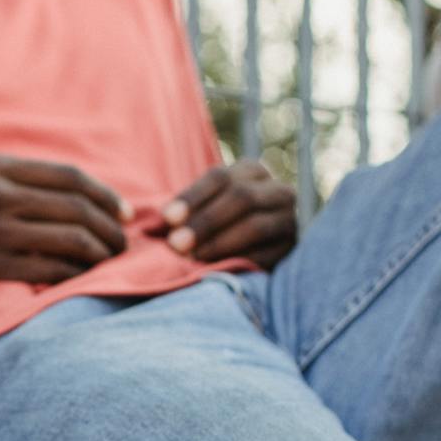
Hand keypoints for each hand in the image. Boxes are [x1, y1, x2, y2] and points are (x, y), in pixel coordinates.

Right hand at [0, 154, 132, 307]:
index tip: (123, 212)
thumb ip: (15, 178)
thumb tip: (72, 191)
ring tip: (108, 262)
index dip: (105, 195)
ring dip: (99, 254)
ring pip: (71, 240)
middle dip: (110, 228)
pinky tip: (81, 279)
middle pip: (78, 208)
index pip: (71, 177)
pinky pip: (51, 270)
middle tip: (122, 243)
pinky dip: (74, 275)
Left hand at [161, 159, 296, 269]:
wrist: (259, 250)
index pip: (220, 177)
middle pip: (241, 198)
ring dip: (219, 242)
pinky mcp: (293, 248)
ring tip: (191, 258)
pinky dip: (238, 261)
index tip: (166, 219)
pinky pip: (267, 254)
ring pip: (255, 225)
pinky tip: (214, 270)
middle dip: (204, 222)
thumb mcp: (201, 211)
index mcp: (252, 171)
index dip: (192, 197)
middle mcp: (277, 190)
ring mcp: (289, 218)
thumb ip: (179, 214)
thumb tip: (147, 227)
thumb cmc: (216, 227)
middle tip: (175, 245)